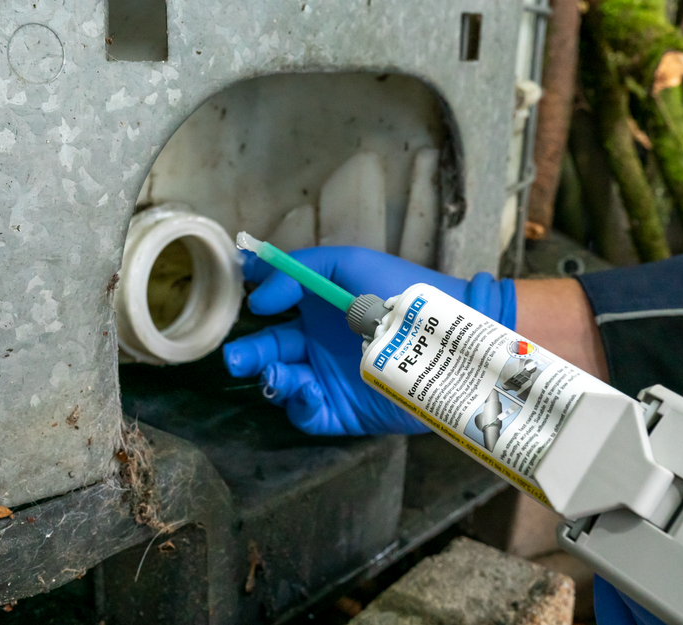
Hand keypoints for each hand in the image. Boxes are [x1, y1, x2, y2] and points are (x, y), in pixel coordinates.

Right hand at [224, 246, 514, 435]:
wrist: (446, 337)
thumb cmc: (400, 291)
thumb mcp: (349, 263)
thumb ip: (299, 270)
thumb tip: (257, 299)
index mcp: (317, 309)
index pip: (272, 312)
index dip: (251, 313)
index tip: (238, 310)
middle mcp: (317, 344)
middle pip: (269, 352)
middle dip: (249, 355)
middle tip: (236, 359)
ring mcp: (329, 379)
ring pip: (283, 384)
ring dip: (272, 379)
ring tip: (277, 373)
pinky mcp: (343, 412)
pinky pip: (308, 414)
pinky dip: (299, 405)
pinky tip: (306, 390)